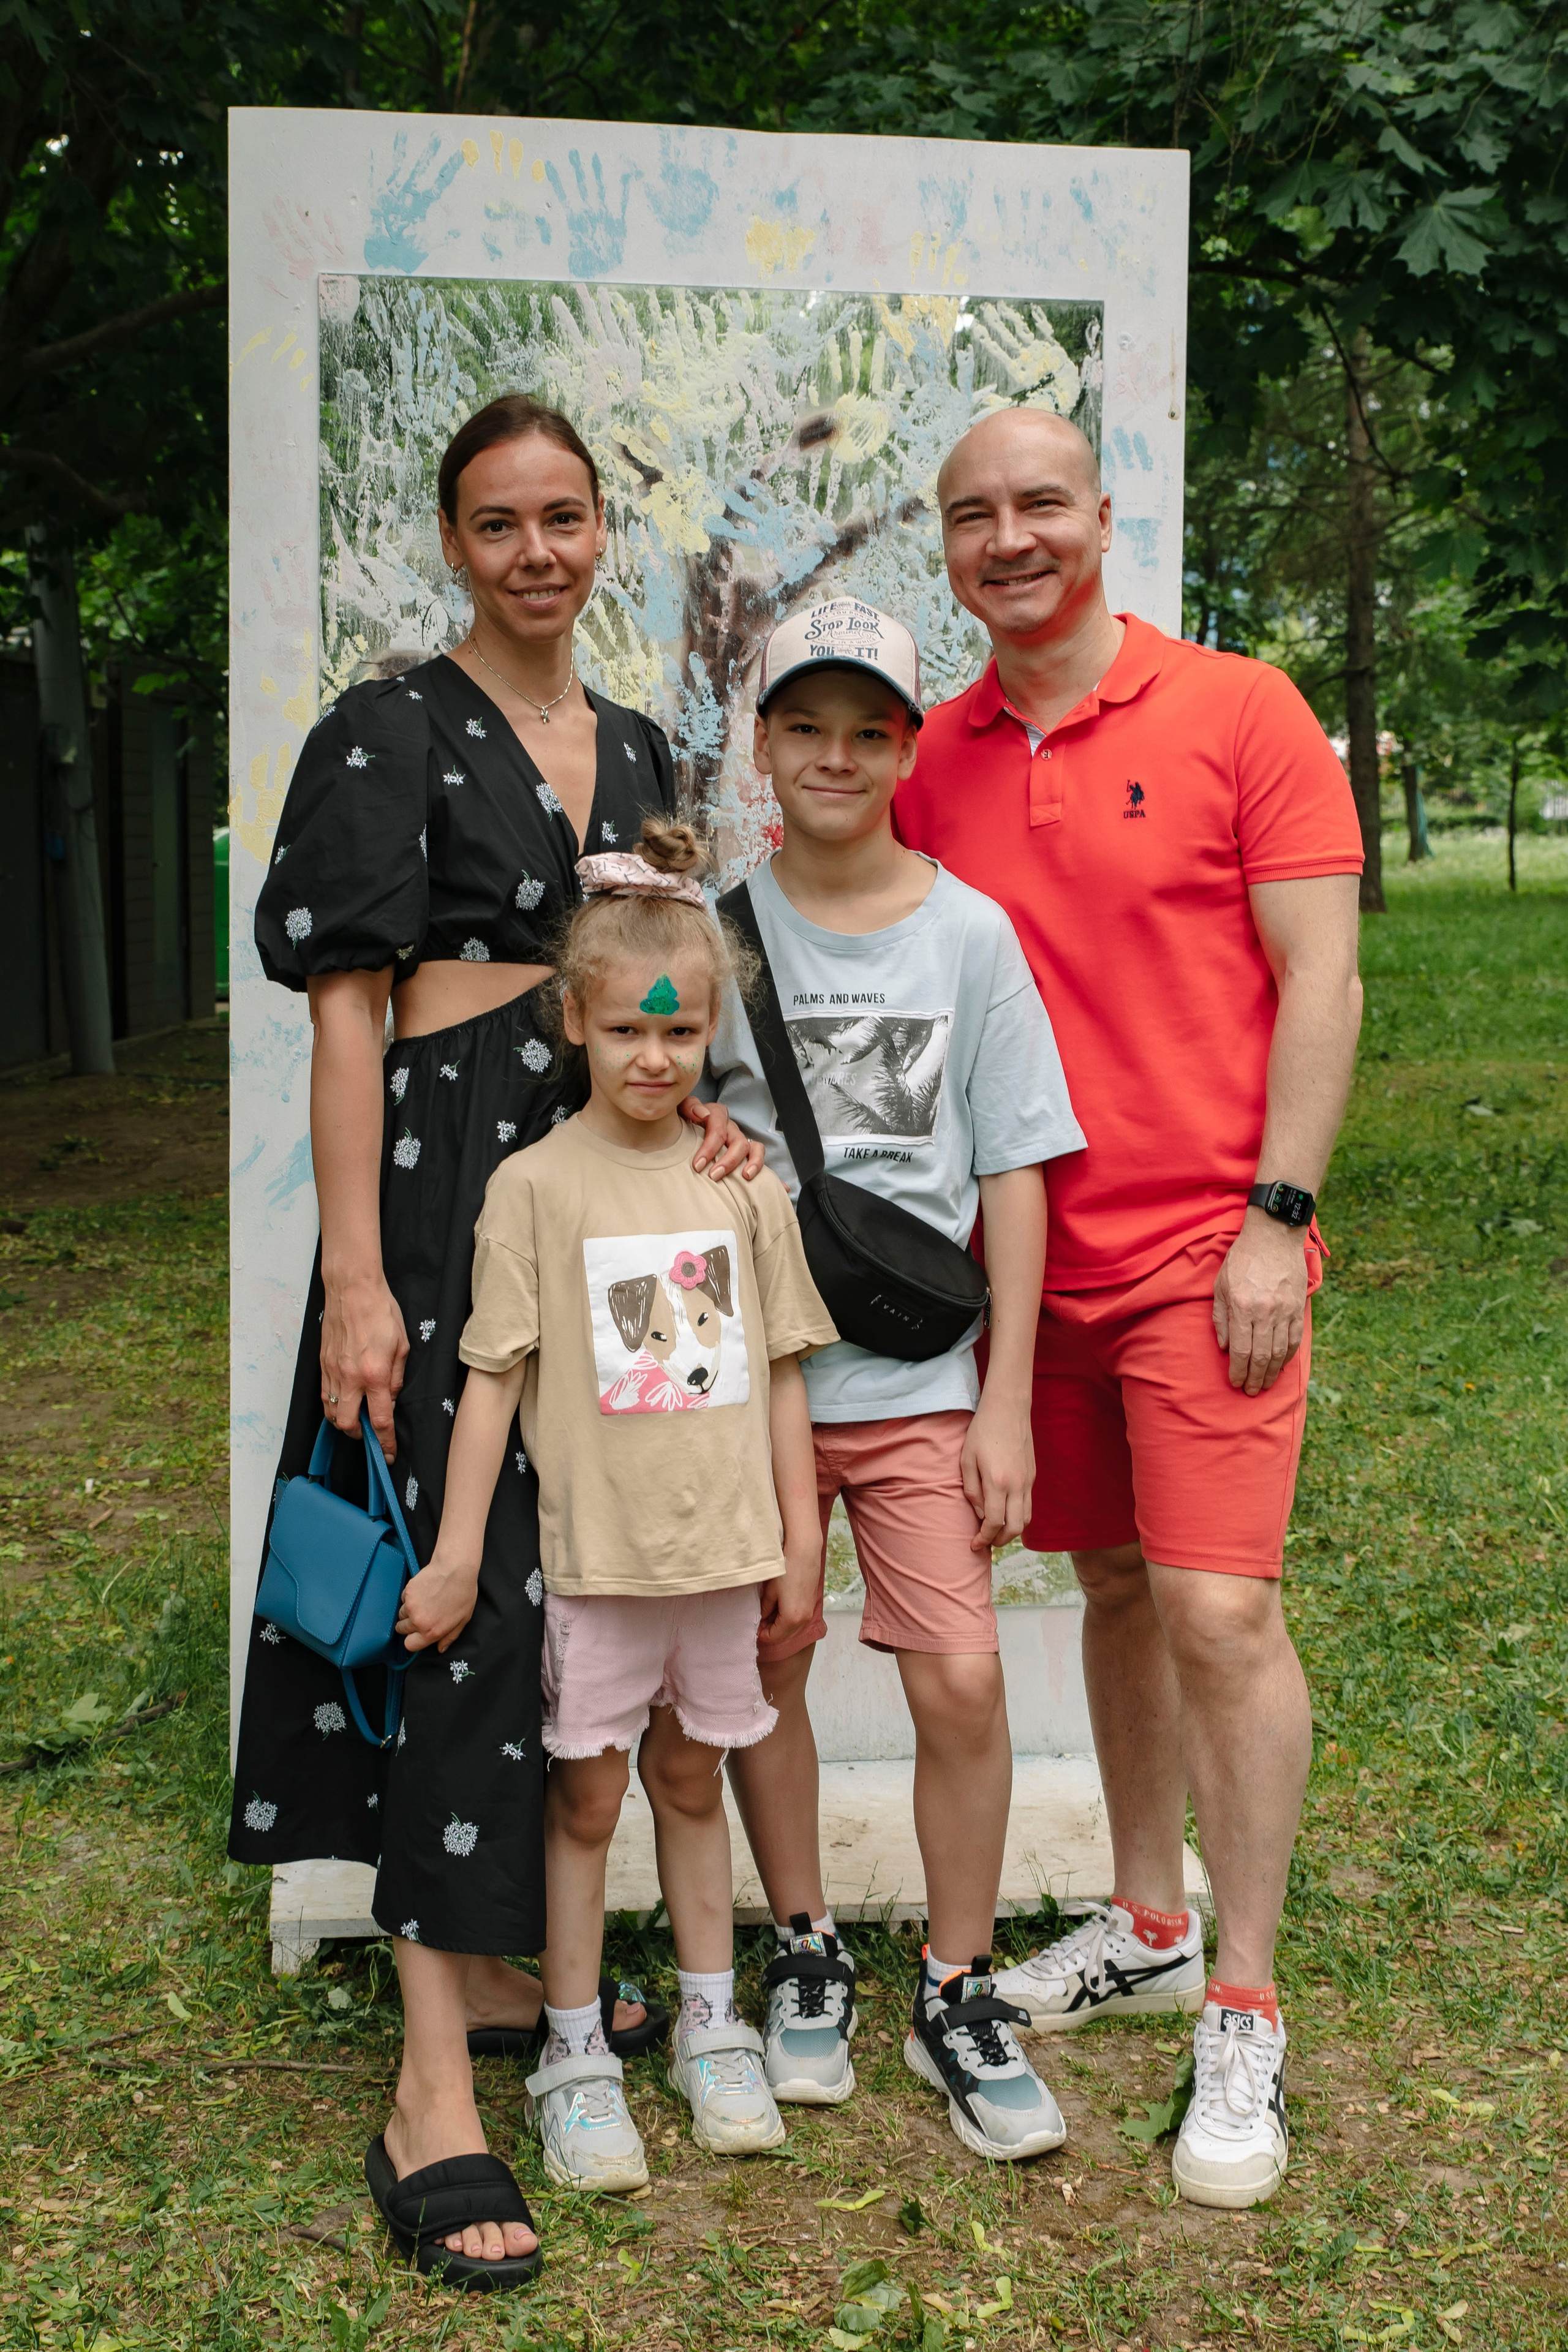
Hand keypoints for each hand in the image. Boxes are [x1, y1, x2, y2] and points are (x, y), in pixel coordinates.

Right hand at [321, 1270, 408, 1455]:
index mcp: (375, 1374)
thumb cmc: (381, 1312)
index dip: (385, 1442)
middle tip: (371, 1434)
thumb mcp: (402, 1345)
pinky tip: (345, 1401)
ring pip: (332, 1413)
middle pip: (348, 1425)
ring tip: (358, 1418)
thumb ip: (397, 1377)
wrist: (352, 1289)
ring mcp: (332, 1372)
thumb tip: (391, 1399)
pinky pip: (325, 1396)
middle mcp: (350, 1378)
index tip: (388, 1453)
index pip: (380, 1420)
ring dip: (345, 1422)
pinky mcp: (322, 1364)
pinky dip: (334, 1406)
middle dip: (360, 1436)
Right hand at [395, 1556, 479, 1653]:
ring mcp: (410, 1605)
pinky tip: (422, 1592)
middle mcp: (418, 1621)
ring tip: (423, 1602)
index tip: (416, 1634)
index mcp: (431, 1631)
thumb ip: (449, 1637)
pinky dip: (409, 1598)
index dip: (413, 1640)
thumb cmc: (463, 1592)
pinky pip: (403, 1599)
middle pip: (401, 1630)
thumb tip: (440, 1648)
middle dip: (408, 1625)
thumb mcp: (462, 1619)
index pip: (409, 1645)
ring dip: (408, 1611)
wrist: (455, 1568)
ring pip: (401, 1614)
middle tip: (420, 1616)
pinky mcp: (407, 1591)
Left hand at [680, 1095, 764, 1181]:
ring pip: (751, 1146)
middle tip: (713, 1176)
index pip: (718, 1129)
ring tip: (744, 1176)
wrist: (683, 1128)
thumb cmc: (680, 1121)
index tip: (697, 1166)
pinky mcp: (743, 1147)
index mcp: (715, 1113)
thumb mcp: (680, 1109)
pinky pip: (757, 1151)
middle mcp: (729, 1125)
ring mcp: (737, 1136)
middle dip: (727, 1160)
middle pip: (737, 1140)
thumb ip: (689, 1106)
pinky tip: (748, 1176)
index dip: (709, 1148)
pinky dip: (757, 1163)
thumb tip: (702, 1114)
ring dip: (749, 1162)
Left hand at [757, 1538, 821, 1645]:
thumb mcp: (770, 1591)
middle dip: (771, 1632)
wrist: (805, 1553)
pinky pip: (799, 1619)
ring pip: (793, 1628)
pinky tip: (780, 1609)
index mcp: (791, 1618)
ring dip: (780, 1626)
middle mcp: (803, 1619)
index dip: (762, 1635)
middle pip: (784, 1635)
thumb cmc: (786, 1570)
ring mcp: (810, 1612)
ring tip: (768, 1615)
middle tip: (759, 1624)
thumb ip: (765, 1609)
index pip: (774, 1636)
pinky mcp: (812, 1604)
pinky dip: (789, 1619)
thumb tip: (761, 1617)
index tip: (754, 1629)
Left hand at [960, 1390, 1034, 1552]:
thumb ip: (972, 1490)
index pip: (994, 1523)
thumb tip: (980, 1514)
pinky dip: (1018, 1516)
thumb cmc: (982, 1431)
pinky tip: (1005, 1512)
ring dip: (1012, 1531)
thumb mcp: (967, 1459)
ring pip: (1027, 1519)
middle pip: (1015, 1528)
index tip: (974, 1544)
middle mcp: (1017, 1485)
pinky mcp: (1032, 1475)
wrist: (1008, 1408)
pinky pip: (1029, 1504)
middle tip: (986, 1542)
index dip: (984, 1539)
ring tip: (996, 1531)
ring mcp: (1028, 1481)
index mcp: (998, 1482)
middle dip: (1000, 1541)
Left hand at [1213, 1210, 1307, 1394]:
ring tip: (1264, 1385)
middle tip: (1250, 1391)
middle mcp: (1264, 1311)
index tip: (1235, 1382)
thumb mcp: (1221, 1285)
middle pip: (1261, 1356)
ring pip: (1279, 1351)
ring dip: (1271, 1373)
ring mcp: (1284, 1310)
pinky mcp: (1298, 1307)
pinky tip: (1280, 1367)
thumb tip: (1223, 1347)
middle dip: (1254, 1378)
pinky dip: (1288, 1357)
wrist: (1274, 1236)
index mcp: (1242, 1306)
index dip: (1237, 1370)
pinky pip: (1294, 1339)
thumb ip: (1221, 1318)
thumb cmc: (1242, 1259)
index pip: (1240, 1349)